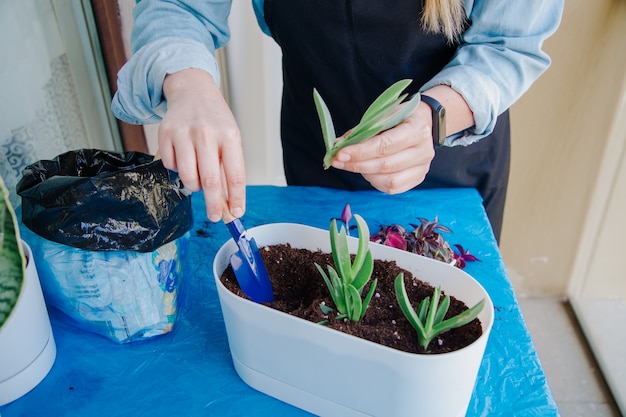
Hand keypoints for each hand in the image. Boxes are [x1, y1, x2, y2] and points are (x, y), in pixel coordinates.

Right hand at [159, 69, 245, 221]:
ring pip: (188, 177)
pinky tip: (184, 157)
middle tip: (216, 216)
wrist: (193, 91)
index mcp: (229, 135)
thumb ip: (230, 170)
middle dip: (213, 205)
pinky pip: (171, 166)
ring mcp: (184, 133)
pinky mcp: (165, 134)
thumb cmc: (215, 120)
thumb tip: (230, 206)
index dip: (236, 198)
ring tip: (198, 177)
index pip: (235, 174)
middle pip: (210, 180)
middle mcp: (207, 133)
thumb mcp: (230, 139)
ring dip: (194, 185)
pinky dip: (178, 170)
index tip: (237, 214)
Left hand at [330, 102, 435, 193]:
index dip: (360, 152)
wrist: (422, 124)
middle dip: (357, 164)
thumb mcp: (382, 115)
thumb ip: (362, 130)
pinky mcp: (417, 179)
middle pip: (386, 165)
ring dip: (365, 174)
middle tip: (337, 161)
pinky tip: (367, 172)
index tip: (340, 154)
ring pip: (389, 181)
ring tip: (354, 164)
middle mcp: (423, 151)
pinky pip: (393, 188)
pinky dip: (375, 182)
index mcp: (417, 130)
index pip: (385, 145)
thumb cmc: (399, 119)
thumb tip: (338, 145)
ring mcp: (423, 168)